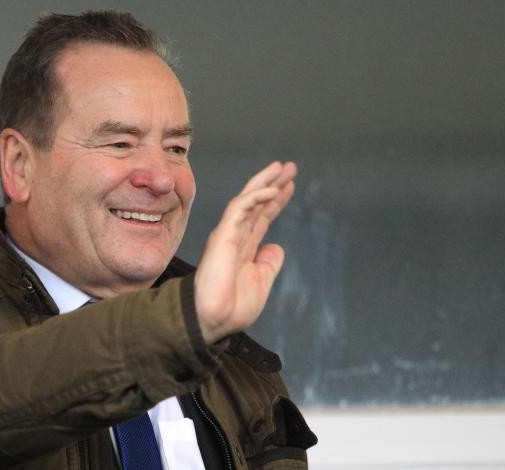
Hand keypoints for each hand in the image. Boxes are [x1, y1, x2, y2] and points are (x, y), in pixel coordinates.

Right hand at [194, 161, 296, 343]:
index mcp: (244, 248)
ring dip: (265, 183)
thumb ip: (268, 263)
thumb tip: (277, 246)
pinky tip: (271, 191)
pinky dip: (255, 198)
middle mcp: (236, 237)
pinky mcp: (223, 236)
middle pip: (256, 203)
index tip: (290, 186)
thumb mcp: (261, 282)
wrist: (214, 320)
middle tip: (289, 167)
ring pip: (247, 199)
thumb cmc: (232, 307)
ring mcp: (228, 234)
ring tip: (283, 169)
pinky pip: (239, 209)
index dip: (276, 201)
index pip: (261, 217)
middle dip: (272, 184)